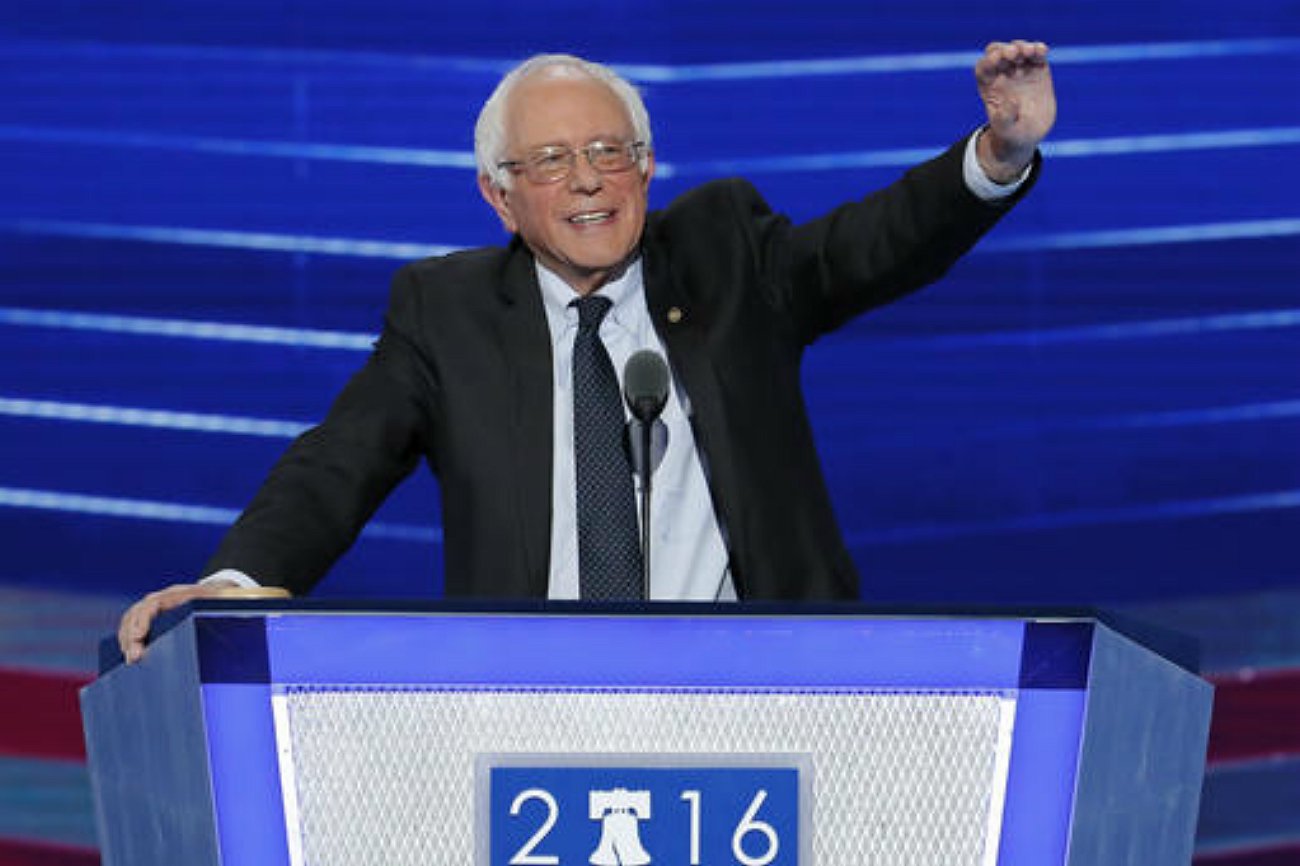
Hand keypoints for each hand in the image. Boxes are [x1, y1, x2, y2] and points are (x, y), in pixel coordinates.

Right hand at [117, 580, 236, 663]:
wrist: (221, 591)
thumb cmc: (222, 601)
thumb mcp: (224, 605)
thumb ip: (223, 614)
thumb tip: (232, 631)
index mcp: (181, 594)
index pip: (154, 603)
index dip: (143, 619)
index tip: (139, 636)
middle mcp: (164, 597)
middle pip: (138, 612)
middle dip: (131, 635)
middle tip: (133, 658)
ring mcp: (156, 605)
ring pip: (132, 618)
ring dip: (126, 638)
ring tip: (129, 659)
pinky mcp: (153, 615)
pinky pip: (133, 623)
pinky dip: (127, 637)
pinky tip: (128, 652)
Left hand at [974, 40, 1056, 181]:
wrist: (1028, 135)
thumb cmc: (1011, 133)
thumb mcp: (1005, 130)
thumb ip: (1004, 118)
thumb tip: (1011, 101)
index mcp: (989, 87)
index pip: (984, 68)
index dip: (989, 61)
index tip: (997, 60)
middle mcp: (1003, 75)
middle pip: (998, 53)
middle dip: (1004, 50)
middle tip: (1013, 54)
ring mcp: (1020, 70)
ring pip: (1018, 50)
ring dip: (1022, 46)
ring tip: (1030, 51)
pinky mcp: (1038, 70)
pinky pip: (1037, 55)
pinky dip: (1038, 49)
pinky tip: (1041, 51)